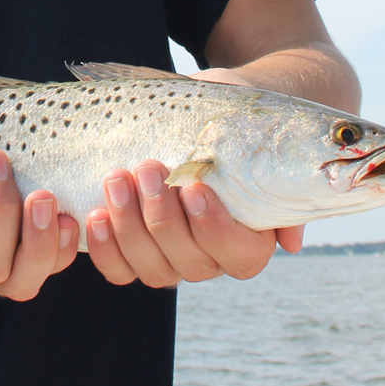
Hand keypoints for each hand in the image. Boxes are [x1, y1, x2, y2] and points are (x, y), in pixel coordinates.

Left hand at [84, 68, 303, 287]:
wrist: (199, 115)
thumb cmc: (231, 119)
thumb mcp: (251, 127)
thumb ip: (272, 173)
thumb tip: (289, 240)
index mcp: (251, 237)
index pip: (240, 254)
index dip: (215, 228)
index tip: (195, 187)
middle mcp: (212, 257)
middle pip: (190, 262)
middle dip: (163, 218)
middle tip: (148, 169)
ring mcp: (171, 260)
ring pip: (152, 269)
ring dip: (130, 226)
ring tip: (116, 178)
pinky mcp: (132, 255)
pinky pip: (118, 270)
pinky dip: (105, 247)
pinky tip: (96, 214)